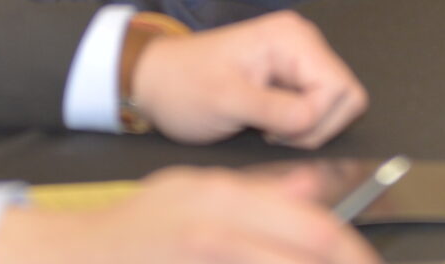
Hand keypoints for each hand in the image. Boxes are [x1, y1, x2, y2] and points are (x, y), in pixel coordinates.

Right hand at [0, 165, 378, 263]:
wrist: (78, 254)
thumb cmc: (138, 227)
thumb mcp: (196, 190)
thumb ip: (258, 192)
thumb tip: (315, 188)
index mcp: (225, 197)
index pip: (314, 227)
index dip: (351, 251)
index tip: (366, 262)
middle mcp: (219, 227)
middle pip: (309, 248)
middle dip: (346, 261)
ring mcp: (204, 254)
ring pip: (279, 262)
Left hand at [129, 12, 365, 148]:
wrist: (156, 81)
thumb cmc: (183, 86)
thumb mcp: (226, 101)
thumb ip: (275, 110)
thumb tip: (312, 121)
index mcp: (291, 38)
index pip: (341, 89)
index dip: (317, 121)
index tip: (276, 130)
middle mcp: (303, 42)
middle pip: (345, 97)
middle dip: (315, 126)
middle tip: (272, 132)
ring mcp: (299, 58)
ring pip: (335, 105)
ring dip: (307, 128)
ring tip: (267, 127)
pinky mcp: (292, 76)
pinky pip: (318, 107)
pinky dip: (300, 125)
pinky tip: (269, 124)